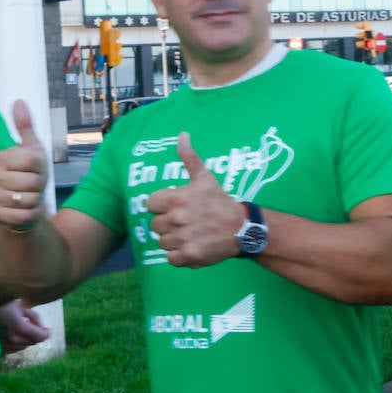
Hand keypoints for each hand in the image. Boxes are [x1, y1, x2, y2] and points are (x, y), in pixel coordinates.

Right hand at [0, 100, 48, 229]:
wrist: (19, 201)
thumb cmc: (27, 174)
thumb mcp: (31, 149)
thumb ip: (25, 127)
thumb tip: (18, 102)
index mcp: (1, 157)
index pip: (32, 160)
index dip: (41, 167)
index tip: (35, 169)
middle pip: (32, 182)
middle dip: (39, 186)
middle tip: (32, 185)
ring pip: (28, 200)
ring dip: (35, 201)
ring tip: (28, 197)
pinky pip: (22, 215)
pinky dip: (29, 215)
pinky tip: (25, 210)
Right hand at [0, 298, 50, 353]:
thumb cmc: (1, 304)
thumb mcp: (21, 305)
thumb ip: (34, 317)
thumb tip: (43, 328)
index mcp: (19, 326)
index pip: (39, 336)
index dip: (46, 333)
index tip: (48, 329)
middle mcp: (12, 338)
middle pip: (33, 341)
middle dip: (36, 334)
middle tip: (31, 324)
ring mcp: (5, 345)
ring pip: (25, 346)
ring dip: (27, 339)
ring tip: (21, 327)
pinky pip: (15, 349)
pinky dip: (18, 343)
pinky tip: (13, 334)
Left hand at [146, 132, 246, 267]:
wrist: (241, 228)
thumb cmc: (220, 201)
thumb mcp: (204, 177)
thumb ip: (189, 157)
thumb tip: (182, 134)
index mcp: (176, 198)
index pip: (150, 205)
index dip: (162, 206)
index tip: (176, 207)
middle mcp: (176, 218)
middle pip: (155, 225)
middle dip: (168, 224)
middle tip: (186, 221)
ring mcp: (181, 238)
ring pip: (162, 242)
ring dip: (173, 240)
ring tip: (190, 234)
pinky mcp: (188, 256)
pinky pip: (171, 258)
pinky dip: (179, 255)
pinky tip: (192, 246)